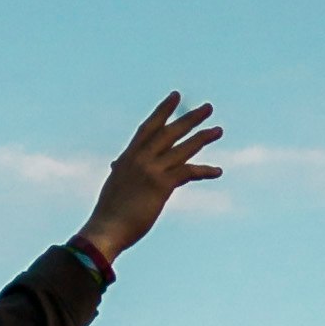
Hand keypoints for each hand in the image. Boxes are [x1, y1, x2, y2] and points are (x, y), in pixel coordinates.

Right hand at [77, 94, 221, 259]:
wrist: (106, 229)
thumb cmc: (109, 213)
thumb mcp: (114, 184)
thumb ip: (120, 170)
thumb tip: (116, 164)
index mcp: (128, 157)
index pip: (149, 127)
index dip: (163, 111)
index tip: (175, 96)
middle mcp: (140, 158)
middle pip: (170, 132)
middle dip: (190, 118)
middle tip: (208, 107)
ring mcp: (151, 170)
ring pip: (183, 148)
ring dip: (203, 138)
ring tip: (219, 130)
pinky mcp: (161, 185)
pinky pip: (188, 172)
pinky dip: (204, 171)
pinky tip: (218, 171)